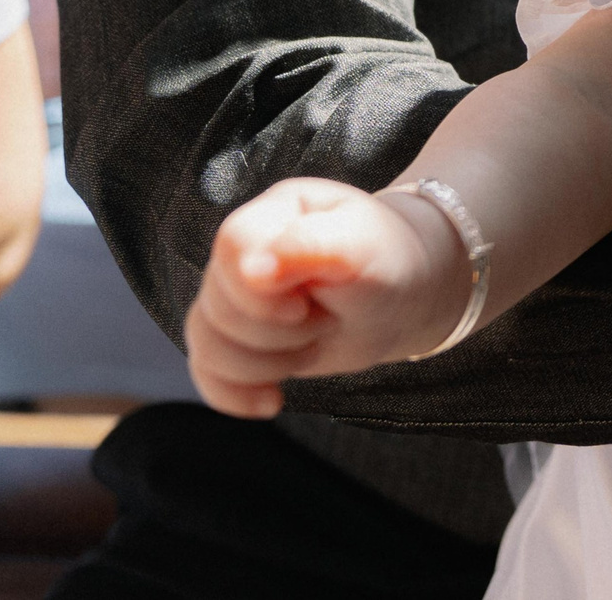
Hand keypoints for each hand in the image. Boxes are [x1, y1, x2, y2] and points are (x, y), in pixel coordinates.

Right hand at [185, 177, 464, 418]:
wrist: (405, 298)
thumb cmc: (391, 263)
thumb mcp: (368, 250)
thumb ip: (314, 248)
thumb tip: (253, 269)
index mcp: (277, 211)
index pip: (232, 245)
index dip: (261, 291)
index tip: (307, 306)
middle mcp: (245, 250)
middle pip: (218, 304)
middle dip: (280, 331)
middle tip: (329, 318)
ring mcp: (234, 294)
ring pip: (206, 342)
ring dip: (266, 362)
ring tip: (314, 343)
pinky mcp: (235, 336)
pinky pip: (205, 371)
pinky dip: (234, 394)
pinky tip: (272, 400)